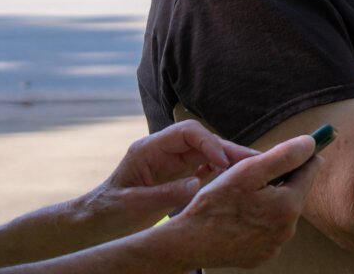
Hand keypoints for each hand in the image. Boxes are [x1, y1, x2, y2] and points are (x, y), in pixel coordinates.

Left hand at [82, 120, 259, 238]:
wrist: (97, 222)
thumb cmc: (109, 213)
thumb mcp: (134, 205)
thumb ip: (165, 193)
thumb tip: (197, 182)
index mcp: (149, 149)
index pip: (186, 133)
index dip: (209, 142)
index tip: (224, 159)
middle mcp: (163, 150)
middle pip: (202, 140)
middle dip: (228, 148)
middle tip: (256, 160)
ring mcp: (171, 161)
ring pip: (207, 152)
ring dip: (230, 158)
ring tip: (256, 167)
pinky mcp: (177, 174)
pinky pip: (204, 165)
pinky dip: (222, 169)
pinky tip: (238, 177)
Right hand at [169, 134, 321, 269]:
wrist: (190, 242)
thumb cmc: (216, 203)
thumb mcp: (249, 170)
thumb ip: (284, 155)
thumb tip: (310, 143)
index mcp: (289, 206)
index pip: (310, 170)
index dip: (301, 154)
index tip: (296, 145)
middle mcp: (288, 230)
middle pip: (295, 190)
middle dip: (280, 178)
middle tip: (253, 173)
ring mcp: (275, 245)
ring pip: (281, 210)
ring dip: (269, 198)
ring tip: (242, 195)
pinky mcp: (261, 255)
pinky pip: (268, 229)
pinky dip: (259, 219)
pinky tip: (239, 215)